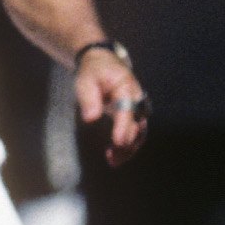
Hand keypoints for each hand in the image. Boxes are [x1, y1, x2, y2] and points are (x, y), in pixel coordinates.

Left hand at [73, 44, 149, 167]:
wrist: (104, 63)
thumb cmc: (94, 71)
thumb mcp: (85, 79)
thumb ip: (88, 98)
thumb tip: (90, 118)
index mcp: (126, 87)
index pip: (127, 110)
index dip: (123, 127)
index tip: (117, 142)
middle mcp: (137, 99)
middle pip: (137, 124)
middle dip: (126, 143)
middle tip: (112, 158)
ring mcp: (138, 108)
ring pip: (139, 133)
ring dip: (128, 149)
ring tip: (113, 161)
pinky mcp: (134, 116)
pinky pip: (135, 134)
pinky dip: (127, 146)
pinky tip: (114, 157)